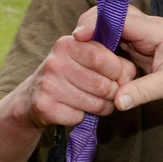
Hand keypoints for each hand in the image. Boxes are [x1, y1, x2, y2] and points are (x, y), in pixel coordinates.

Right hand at [14, 31, 136, 129]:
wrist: (33, 96)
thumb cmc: (70, 74)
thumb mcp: (86, 59)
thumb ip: (112, 61)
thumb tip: (129, 75)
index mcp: (66, 44)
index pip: (102, 58)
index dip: (118, 71)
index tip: (118, 76)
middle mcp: (55, 62)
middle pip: (103, 85)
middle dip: (113, 93)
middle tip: (109, 94)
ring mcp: (49, 84)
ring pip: (96, 104)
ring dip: (103, 107)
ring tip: (96, 102)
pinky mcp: (45, 106)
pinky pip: (80, 117)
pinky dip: (84, 117)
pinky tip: (77, 109)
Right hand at [75, 6, 162, 126]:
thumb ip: (144, 91)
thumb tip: (117, 101)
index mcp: (155, 30)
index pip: (119, 17)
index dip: (96, 23)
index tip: (78, 37)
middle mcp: (146, 28)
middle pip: (110, 16)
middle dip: (91, 27)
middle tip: (73, 45)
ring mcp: (142, 37)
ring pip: (110, 27)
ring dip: (95, 37)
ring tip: (78, 52)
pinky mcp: (139, 47)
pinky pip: (115, 41)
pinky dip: (102, 48)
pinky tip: (93, 60)